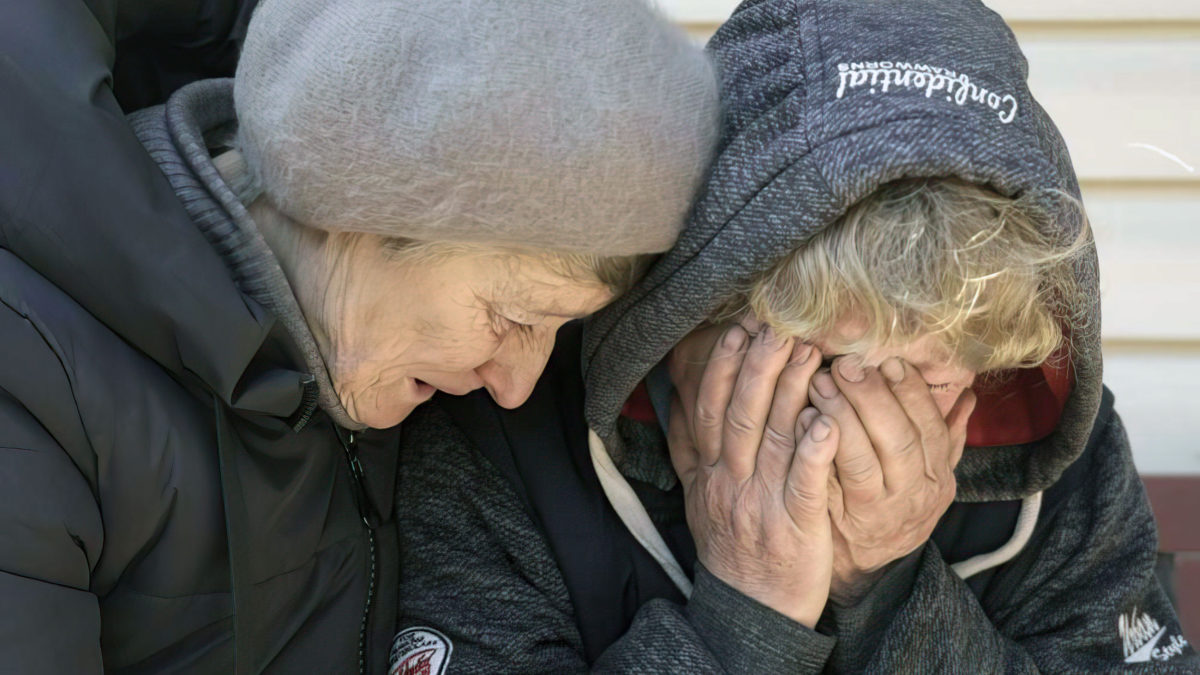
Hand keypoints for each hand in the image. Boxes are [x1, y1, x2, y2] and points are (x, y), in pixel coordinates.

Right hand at [667, 324, 835, 626]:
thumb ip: (690, 447)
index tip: (738, 329)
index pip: (711, 409)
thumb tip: (677, 399)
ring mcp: (762, 504)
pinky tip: (827, 419)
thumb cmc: (733, 543)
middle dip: (758, 367)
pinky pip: (804, 484)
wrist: (751, 609)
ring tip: (811, 354)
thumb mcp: (699, 495)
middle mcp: (730, 483)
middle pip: (740, 414)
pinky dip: (814, 451)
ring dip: (791, 393)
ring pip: (773, 440)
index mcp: (709, 472)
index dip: (722, 367)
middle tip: (778, 326)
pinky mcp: (796, 527)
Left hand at [808, 356, 975, 605]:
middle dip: (872, 398)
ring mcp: (875, 510)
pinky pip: (830, 481)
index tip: (890, 362)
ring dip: (841, 416)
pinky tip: (801, 418)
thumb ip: (946, 436)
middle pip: (899, 441)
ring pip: (862, 461)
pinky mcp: (840, 521)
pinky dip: (816, 447)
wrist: (865, 566)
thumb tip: (967, 393)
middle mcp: (912, 495)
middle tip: (846, 364)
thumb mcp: (928, 476)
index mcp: (937, 477)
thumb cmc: (893, 505)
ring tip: (820, 382)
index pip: (931, 428)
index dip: (911, 394)